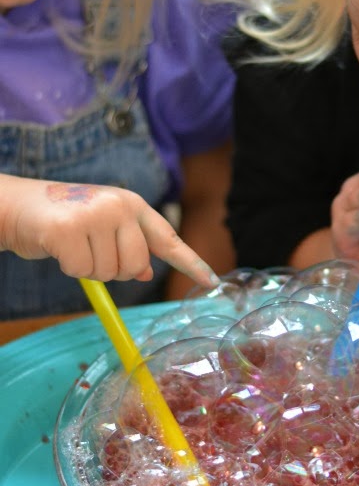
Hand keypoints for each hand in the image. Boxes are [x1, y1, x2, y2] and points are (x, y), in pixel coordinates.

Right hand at [0, 176, 219, 287]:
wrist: (19, 205)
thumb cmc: (64, 218)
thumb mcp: (102, 227)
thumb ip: (127, 245)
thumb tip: (145, 271)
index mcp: (132, 204)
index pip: (167, 238)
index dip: (189, 262)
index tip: (211, 281)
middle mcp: (119, 205)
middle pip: (134, 265)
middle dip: (113, 269)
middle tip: (90, 249)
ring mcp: (95, 215)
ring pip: (108, 272)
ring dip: (88, 267)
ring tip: (72, 243)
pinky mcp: (68, 229)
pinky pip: (81, 271)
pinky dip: (69, 267)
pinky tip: (59, 246)